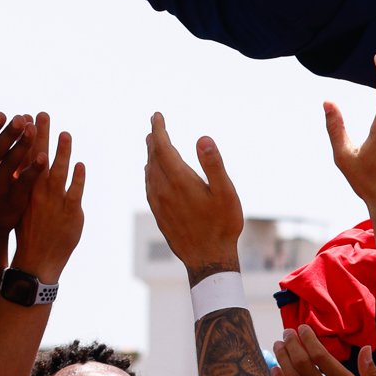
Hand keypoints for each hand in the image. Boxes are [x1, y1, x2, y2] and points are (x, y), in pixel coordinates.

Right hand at [14, 124, 85, 278]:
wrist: (36, 260)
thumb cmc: (27, 230)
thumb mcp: (18, 204)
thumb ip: (18, 180)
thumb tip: (14, 160)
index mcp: (23, 189)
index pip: (24, 158)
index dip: (25, 138)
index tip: (25, 118)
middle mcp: (38, 193)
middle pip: (39, 159)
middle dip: (40, 136)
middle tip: (42, 114)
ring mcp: (55, 202)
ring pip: (58, 173)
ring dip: (61, 152)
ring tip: (64, 133)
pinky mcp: (72, 212)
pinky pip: (75, 191)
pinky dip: (78, 177)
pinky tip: (80, 163)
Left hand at [144, 113, 242, 274]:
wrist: (208, 259)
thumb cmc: (222, 225)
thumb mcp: (225, 193)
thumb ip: (213, 164)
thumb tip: (202, 138)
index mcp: (180, 181)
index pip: (163, 148)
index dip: (159, 130)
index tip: (157, 115)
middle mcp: (164, 190)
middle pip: (154, 159)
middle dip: (154, 141)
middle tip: (155, 127)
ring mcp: (159, 204)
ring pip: (149, 173)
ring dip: (151, 157)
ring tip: (153, 146)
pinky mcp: (159, 215)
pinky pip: (149, 188)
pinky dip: (150, 174)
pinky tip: (153, 175)